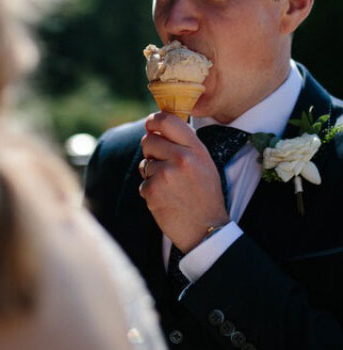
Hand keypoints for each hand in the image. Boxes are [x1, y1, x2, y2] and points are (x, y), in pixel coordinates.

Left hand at [139, 112, 228, 252]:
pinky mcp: (152, 190)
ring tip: (171, 186)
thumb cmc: (204, 194)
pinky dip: (151, 191)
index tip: (151, 125)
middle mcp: (181, 158)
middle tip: (164, 165)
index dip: (154, 120)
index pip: (167, 120)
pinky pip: (143, 182)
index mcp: (196, 148)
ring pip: (145, 163)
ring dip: (152, 173)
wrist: (206, 229)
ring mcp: (165, 174)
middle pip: (148, 140)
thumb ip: (183, 144)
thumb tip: (153, 129)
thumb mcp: (203, 162)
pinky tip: (166, 199)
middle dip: (151, 151)